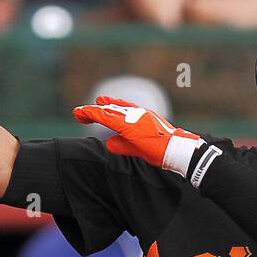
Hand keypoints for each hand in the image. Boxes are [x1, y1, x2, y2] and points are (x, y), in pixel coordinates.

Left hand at [72, 96, 204, 177]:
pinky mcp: (128, 125)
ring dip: (91, 112)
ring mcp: (133, 117)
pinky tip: (83, 114)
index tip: (99, 105)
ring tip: (78, 113)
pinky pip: (106, 117)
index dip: (109, 107)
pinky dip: (93, 114)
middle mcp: (138, 113)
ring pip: (107, 112)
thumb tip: (108, 143)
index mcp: (143, 117)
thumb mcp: (139, 148)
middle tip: (80, 112)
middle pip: (113, 110)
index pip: (123, 110)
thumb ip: (123, 144)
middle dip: (95, 111)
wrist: (178, 150)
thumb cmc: (164, 150)